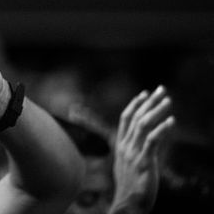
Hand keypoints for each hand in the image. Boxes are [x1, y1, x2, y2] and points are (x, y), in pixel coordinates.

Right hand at [110, 86, 174, 213]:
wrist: (127, 204)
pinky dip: (162, 129)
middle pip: (136, 118)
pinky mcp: (144, 162)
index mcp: (120, 145)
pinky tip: (171, 121)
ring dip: (157, 111)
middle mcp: (125, 146)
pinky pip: (152, 141)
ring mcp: (133, 154)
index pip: (125, 119)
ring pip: (143, 125)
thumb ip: (132, 151)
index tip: (145, 94)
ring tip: (168, 100)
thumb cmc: (130, 186)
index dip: (135, 104)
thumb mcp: (127, 165)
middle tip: (162, 89)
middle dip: (150, 102)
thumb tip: (142, 143)